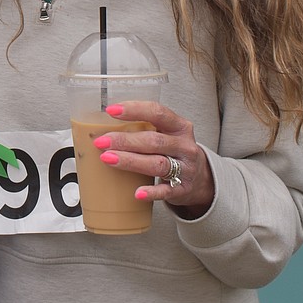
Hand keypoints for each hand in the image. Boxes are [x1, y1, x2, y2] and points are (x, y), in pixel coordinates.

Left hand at [93, 100, 214, 217]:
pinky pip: (166, 191)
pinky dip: (151, 192)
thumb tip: (102, 127)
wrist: (201, 179)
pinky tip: (136, 192)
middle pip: (154, 140)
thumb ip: (143, 129)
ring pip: (157, 164)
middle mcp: (185, 146)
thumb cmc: (174, 151)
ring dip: (131, 161)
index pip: (157, 112)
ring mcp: (185, 168)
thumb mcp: (166, 134)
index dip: (134, 110)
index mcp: (180, 126)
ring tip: (108, 159)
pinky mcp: (183, 189)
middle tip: (101, 141)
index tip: (111, 111)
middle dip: (125, 140)